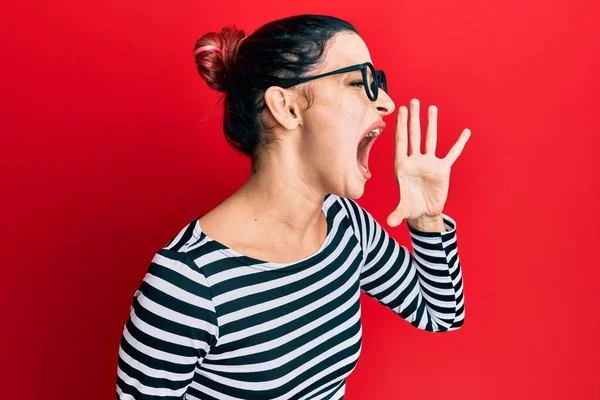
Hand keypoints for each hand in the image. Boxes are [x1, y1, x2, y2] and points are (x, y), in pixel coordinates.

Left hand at [386, 99, 470, 227]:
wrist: (423, 212)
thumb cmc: (410, 207)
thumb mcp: (403, 210)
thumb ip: (396, 214)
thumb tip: (390, 223)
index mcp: (402, 166)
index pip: (400, 142)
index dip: (400, 126)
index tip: (399, 111)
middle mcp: (415, 161)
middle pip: (414, 136)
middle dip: (413, 119)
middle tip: (412, 101)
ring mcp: (429, 163)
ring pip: (430, 140)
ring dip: (431, 124)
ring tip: (431, 108)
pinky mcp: (443, 169)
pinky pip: (452, 154)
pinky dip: (459, 144)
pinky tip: (465, 132)